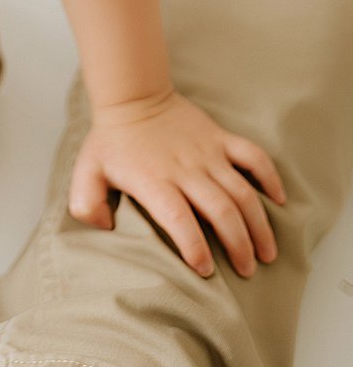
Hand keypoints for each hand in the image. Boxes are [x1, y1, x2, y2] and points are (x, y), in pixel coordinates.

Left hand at [71, 90, 285, 278]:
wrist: (133, 95)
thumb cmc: (111, 140)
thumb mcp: (87, 171)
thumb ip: (87, 203)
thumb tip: (104, 228)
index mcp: (154, 180)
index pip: (178, 218)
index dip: (194, 246)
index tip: (205, 271)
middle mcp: (185, 169)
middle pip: (221, 211)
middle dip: (238, 246)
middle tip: (247, 271)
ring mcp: (207, 153)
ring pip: (243, 192)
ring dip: (258, 225)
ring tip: (267, 253)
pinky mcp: (220, 138)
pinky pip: (253, 156)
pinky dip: (270, 178)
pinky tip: (279, 202)